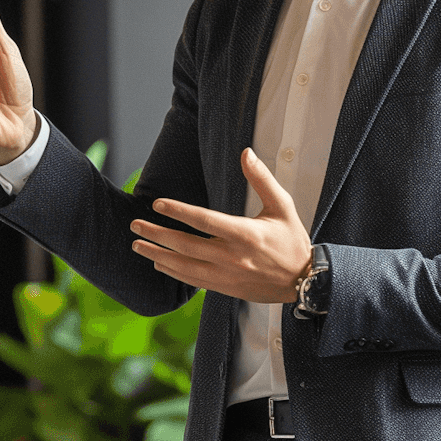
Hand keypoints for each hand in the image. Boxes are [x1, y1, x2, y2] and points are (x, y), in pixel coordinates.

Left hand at [126, 148, 312, 301]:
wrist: (304, 281)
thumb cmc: (292, 240)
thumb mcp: (282, 206)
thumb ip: (262, 179)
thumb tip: (246, 152)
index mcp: (246, 234)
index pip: (204, 221)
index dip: (178, 211)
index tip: (157, 204)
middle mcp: (232, 256)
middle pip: (185, 245)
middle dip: (156, 233)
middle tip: (135, 224)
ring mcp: (227, 275)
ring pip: (183, 266)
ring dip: (157, 254)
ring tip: (137, 244)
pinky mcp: (225, 288)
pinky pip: (193, 281)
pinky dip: (173, 271)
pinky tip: (159, 262)